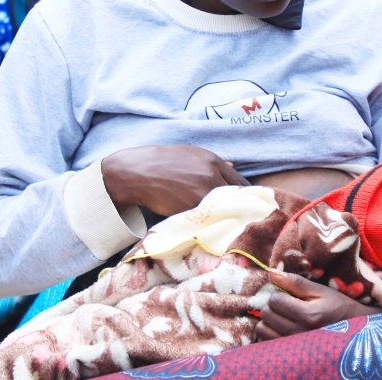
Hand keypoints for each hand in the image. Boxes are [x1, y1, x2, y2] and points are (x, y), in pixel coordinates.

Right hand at [101, 145, 249, 216]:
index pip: (240, 182)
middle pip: (236, 197)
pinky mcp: (191, 207)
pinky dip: (209, 223)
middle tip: (241, 219)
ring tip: (226, 225)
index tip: (246, 206)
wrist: (136, 172)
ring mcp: (202, 192)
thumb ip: (211, 163)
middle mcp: (211, 174)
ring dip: (225, 217)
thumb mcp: (189, 154)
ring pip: (223, 210)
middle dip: (238, 208)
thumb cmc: (160, 162)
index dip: (245, 196)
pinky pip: (207, 218)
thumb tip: (235, 168)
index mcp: (212, 160)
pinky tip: (209, 227)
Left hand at [256, 269, 381, 340]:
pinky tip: (282, 328)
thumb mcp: (320, 290)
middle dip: (274, 306)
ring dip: (270, 320)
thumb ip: (295, 282)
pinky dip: (270, 333)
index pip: (274, 300)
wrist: (353, 333)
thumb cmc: (337, 307)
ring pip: (262, 329)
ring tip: (285, 317)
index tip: (291, 295)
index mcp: (308, 316)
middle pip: (266, 314)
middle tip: (288, 305)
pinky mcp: (289, 355)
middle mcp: (299, 334)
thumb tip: (271, 272)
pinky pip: (265, 342)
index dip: (280, 293)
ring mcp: (294, 347)